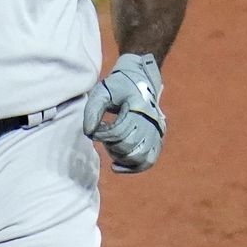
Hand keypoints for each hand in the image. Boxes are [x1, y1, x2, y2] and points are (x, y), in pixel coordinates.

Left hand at [82, 53, 165, 173]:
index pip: (118, 132)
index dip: (101, 135)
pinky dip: (133, 167)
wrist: (140, 79)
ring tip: (110, 146)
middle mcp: (151, 122)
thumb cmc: (117, 86)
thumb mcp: (102, 92)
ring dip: (120, 156)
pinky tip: (115, 166)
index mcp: (139, 108)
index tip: (92, 131)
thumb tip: (89, 133)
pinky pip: (149, 161)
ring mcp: (157, 132)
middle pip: (128, 146)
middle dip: (110, 144)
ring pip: (139, 157)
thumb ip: (92, 111)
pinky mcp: (157, 139)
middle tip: (103, 135)